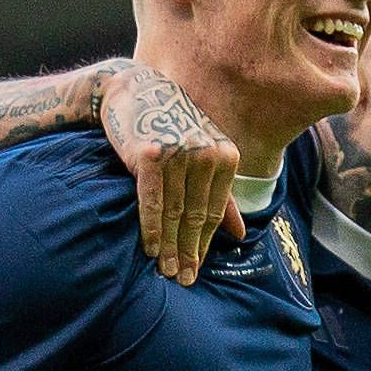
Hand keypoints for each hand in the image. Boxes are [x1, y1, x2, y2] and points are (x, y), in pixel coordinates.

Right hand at [102, 63, 243, 285]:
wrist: (130, 90)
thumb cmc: (168, 125)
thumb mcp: (202, 154)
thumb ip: (221, 195)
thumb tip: (240, 235)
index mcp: (225, 155)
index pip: (213, 211)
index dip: (205, 243)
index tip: (196, 269)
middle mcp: (206, 153)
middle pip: (196, 214)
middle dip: (189, 251)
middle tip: (184, 280)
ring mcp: (179, 153)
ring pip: (176, 211)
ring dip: (171, 246)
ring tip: (167, 272)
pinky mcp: (151, 155)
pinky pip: (153, 201)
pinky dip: (153, 228)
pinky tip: (151, 249)